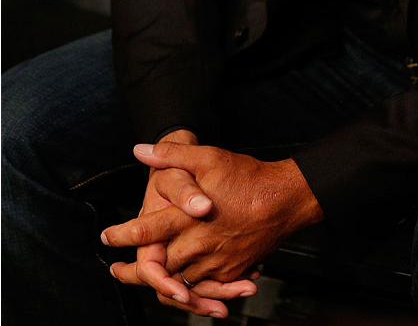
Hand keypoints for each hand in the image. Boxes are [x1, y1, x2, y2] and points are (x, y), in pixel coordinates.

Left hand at [103, 143, 322, 306]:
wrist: (287, 199)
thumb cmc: (249, 177)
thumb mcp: (209, 157)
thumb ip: (171, 154)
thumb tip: (140, 150)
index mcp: (189, 217)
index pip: (146, 231)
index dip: (122, 235)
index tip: (107, 236)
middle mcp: (199, 244)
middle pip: (158, 267)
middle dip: (135, 271)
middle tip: (119, 271)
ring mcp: (217, 262)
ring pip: (181, 282)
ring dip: (162, 283)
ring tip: (149, 281)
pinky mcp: (232, 272)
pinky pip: (206, 288)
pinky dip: (193, 289)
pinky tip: (186, 284)